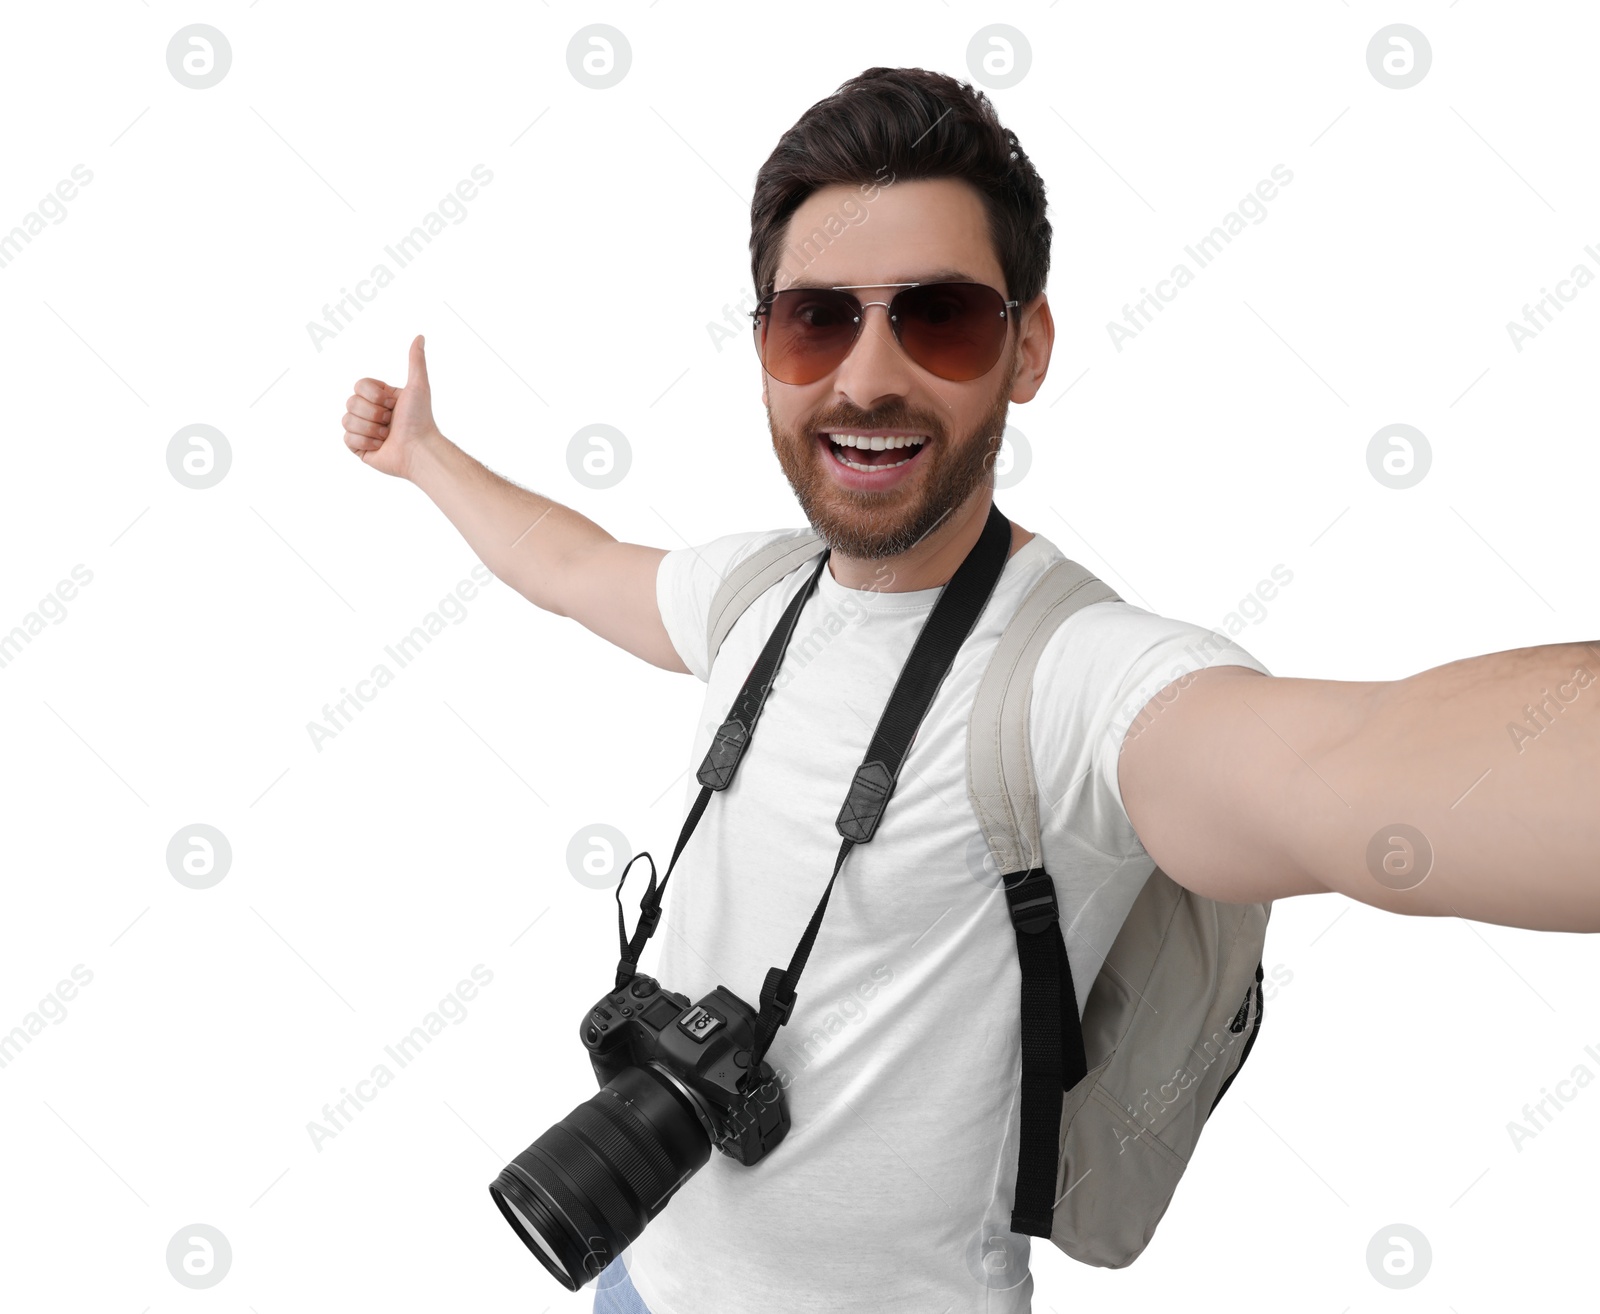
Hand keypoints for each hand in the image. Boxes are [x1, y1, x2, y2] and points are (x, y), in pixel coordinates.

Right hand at [343, 334, 441, 479]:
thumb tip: (420, 336)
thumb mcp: (418, 386)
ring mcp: (363, 430)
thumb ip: (416, 361)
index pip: (358, 385)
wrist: (419, 450)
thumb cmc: (421, 419)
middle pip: (350, 402)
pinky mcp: (359, 448)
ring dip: (370, 429)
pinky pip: (347, 439)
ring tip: (387, 436)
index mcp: (381, 397)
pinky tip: (380, 446)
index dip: (374, 395)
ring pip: (347, 420)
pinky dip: (365, 442)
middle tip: (390, 422)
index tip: (393, 404)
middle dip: (373, 413)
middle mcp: (371, 412)